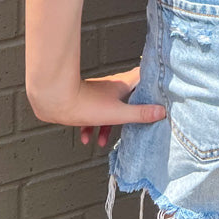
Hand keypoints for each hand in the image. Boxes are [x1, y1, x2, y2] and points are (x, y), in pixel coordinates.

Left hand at [28, 66, 165, 146]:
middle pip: (129, 97)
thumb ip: (140, 114)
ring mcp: (99, 94)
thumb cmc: (86, 104)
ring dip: (107, 126)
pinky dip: (92, 127)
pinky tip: (85, 138)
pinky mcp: (86, 101)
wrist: (56, 101)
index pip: (144, 77)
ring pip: (110, 110)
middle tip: (136, 124)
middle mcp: (112, 87)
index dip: (154, 81)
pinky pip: (94, 114)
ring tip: (102, 142)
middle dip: (132, 113)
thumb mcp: (117, 114)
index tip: (161, 89)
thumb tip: (162, 112)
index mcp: (123, 85)